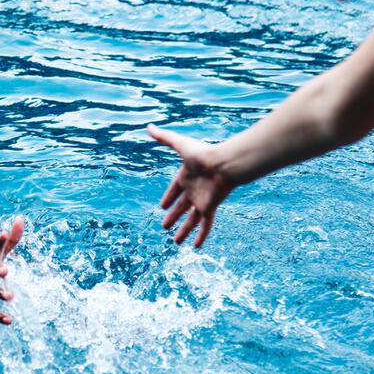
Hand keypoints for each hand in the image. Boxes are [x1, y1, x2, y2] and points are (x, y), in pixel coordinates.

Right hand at [148, 125, 235, 247]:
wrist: (224, 164)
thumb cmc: (203, 153)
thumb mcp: (180, 145)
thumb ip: (164, 138)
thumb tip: (149, 126)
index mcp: (185, 177)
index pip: (174, 190)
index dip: (168, 198)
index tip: (162, 206)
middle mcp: (193, 190)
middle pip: (181, 207)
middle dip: (173, 216)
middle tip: (164, 226)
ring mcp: (201, 201)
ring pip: (190, 220)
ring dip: (183, 230)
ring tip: (176, 242)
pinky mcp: (209, 208)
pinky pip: (205, 225)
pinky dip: (201, 236)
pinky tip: (195, 247)